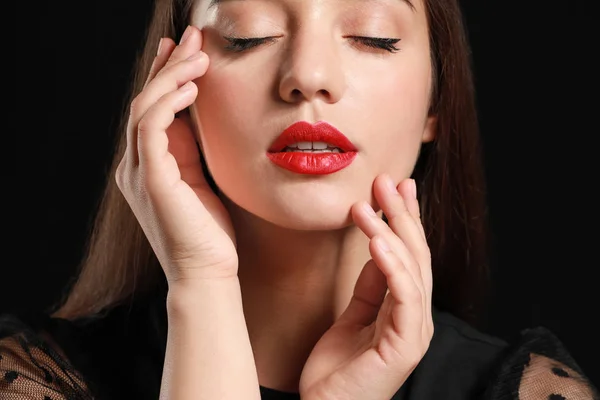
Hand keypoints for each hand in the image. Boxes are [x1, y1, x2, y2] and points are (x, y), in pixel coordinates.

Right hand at [116, 25, 237, 283]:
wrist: (208, 273)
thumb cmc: (211, 231)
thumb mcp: (204, 179)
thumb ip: (195, 149)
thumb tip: (202, 114)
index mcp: (150, 164)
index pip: (153, 109)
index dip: (167, 75)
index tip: (186, 49)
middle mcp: (137, 164)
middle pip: (145, 101)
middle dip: (167, 65)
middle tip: (190, 35)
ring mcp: (139, 172)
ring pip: (145, 107)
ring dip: (170, 76)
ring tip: (198, 54)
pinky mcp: (150, 180)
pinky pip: (150, 128)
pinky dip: (169, 102)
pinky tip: (191, 87)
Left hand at [299, 174, 433, 399]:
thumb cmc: (337, 369)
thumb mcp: (353, 315)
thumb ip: (370, 284)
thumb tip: (378, 246)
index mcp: (405, 309)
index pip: (410, 253)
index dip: (406, 218)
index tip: (396, 186)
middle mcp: (416, 317)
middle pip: (416, 254)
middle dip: (403, 214)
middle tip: (387, 180)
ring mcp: (414, 332)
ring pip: (412, 269)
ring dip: (392, 231)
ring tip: (371, 204)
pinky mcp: (406, 346)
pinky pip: (404, 296)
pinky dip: (393, 265)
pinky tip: (379, 239)